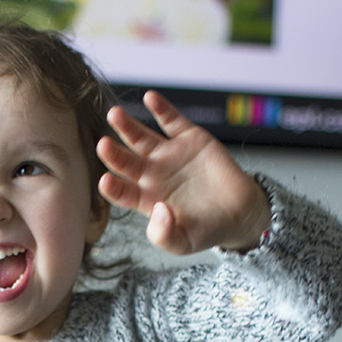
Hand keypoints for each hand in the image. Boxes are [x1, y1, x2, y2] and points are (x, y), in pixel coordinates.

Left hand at [96, 92, 271, 254]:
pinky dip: (161, 109)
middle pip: (126, 162)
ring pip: (141, 137)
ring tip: (114, 114)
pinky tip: (150, 98)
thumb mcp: (183, 243)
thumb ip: (164, 235)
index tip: (105, 181)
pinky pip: (171, 120)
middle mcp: (151, 175)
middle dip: (114, 154)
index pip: (122, 192)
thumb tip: (158, 209)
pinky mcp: (188, 138)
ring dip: (127, 126)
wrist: (239, 213)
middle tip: (103, 145)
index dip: (113, 187)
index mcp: (146, 200)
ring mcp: (168, 154)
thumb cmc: (207, 230)